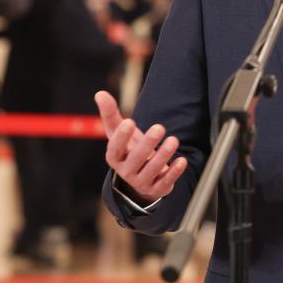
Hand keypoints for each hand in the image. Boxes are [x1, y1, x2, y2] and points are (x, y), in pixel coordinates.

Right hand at [95, 90, 186, 204]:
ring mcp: (141, 182)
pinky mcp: (157, 189)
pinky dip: (174, 172)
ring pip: (152, 170)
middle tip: (159, 127)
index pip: (115, 149)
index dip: (121, 137)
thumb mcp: (119, 133)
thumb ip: (111, 114)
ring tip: (174, 140)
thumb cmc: (129, 148)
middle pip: (136, 159)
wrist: (142, 176)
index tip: (129, 121)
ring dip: (163, 155)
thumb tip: (100, 93)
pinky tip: (182, 160)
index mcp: (115, 158)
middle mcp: (126, 172)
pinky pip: (166, 182)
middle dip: (148, 144)